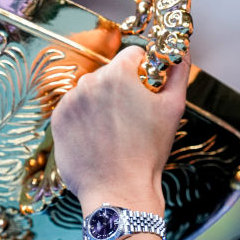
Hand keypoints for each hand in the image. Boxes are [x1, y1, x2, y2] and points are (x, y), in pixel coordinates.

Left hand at [51, 45, 189, 215]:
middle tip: (132, 119)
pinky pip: (75, 108)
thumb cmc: (148, 152)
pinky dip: (85, 119)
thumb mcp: (174, 108)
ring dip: (102, 103)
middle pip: (111, 73)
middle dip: (122, 88)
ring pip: (91, 91)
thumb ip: (178, 71)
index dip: (144, 72)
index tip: (147, 93)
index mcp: (118, 73)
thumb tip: (181, 49)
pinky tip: (98, 138)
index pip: (133, 55)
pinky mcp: (58, 119)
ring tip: (115, 132)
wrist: (119, 190)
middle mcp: (90, 81)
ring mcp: (70, 101)